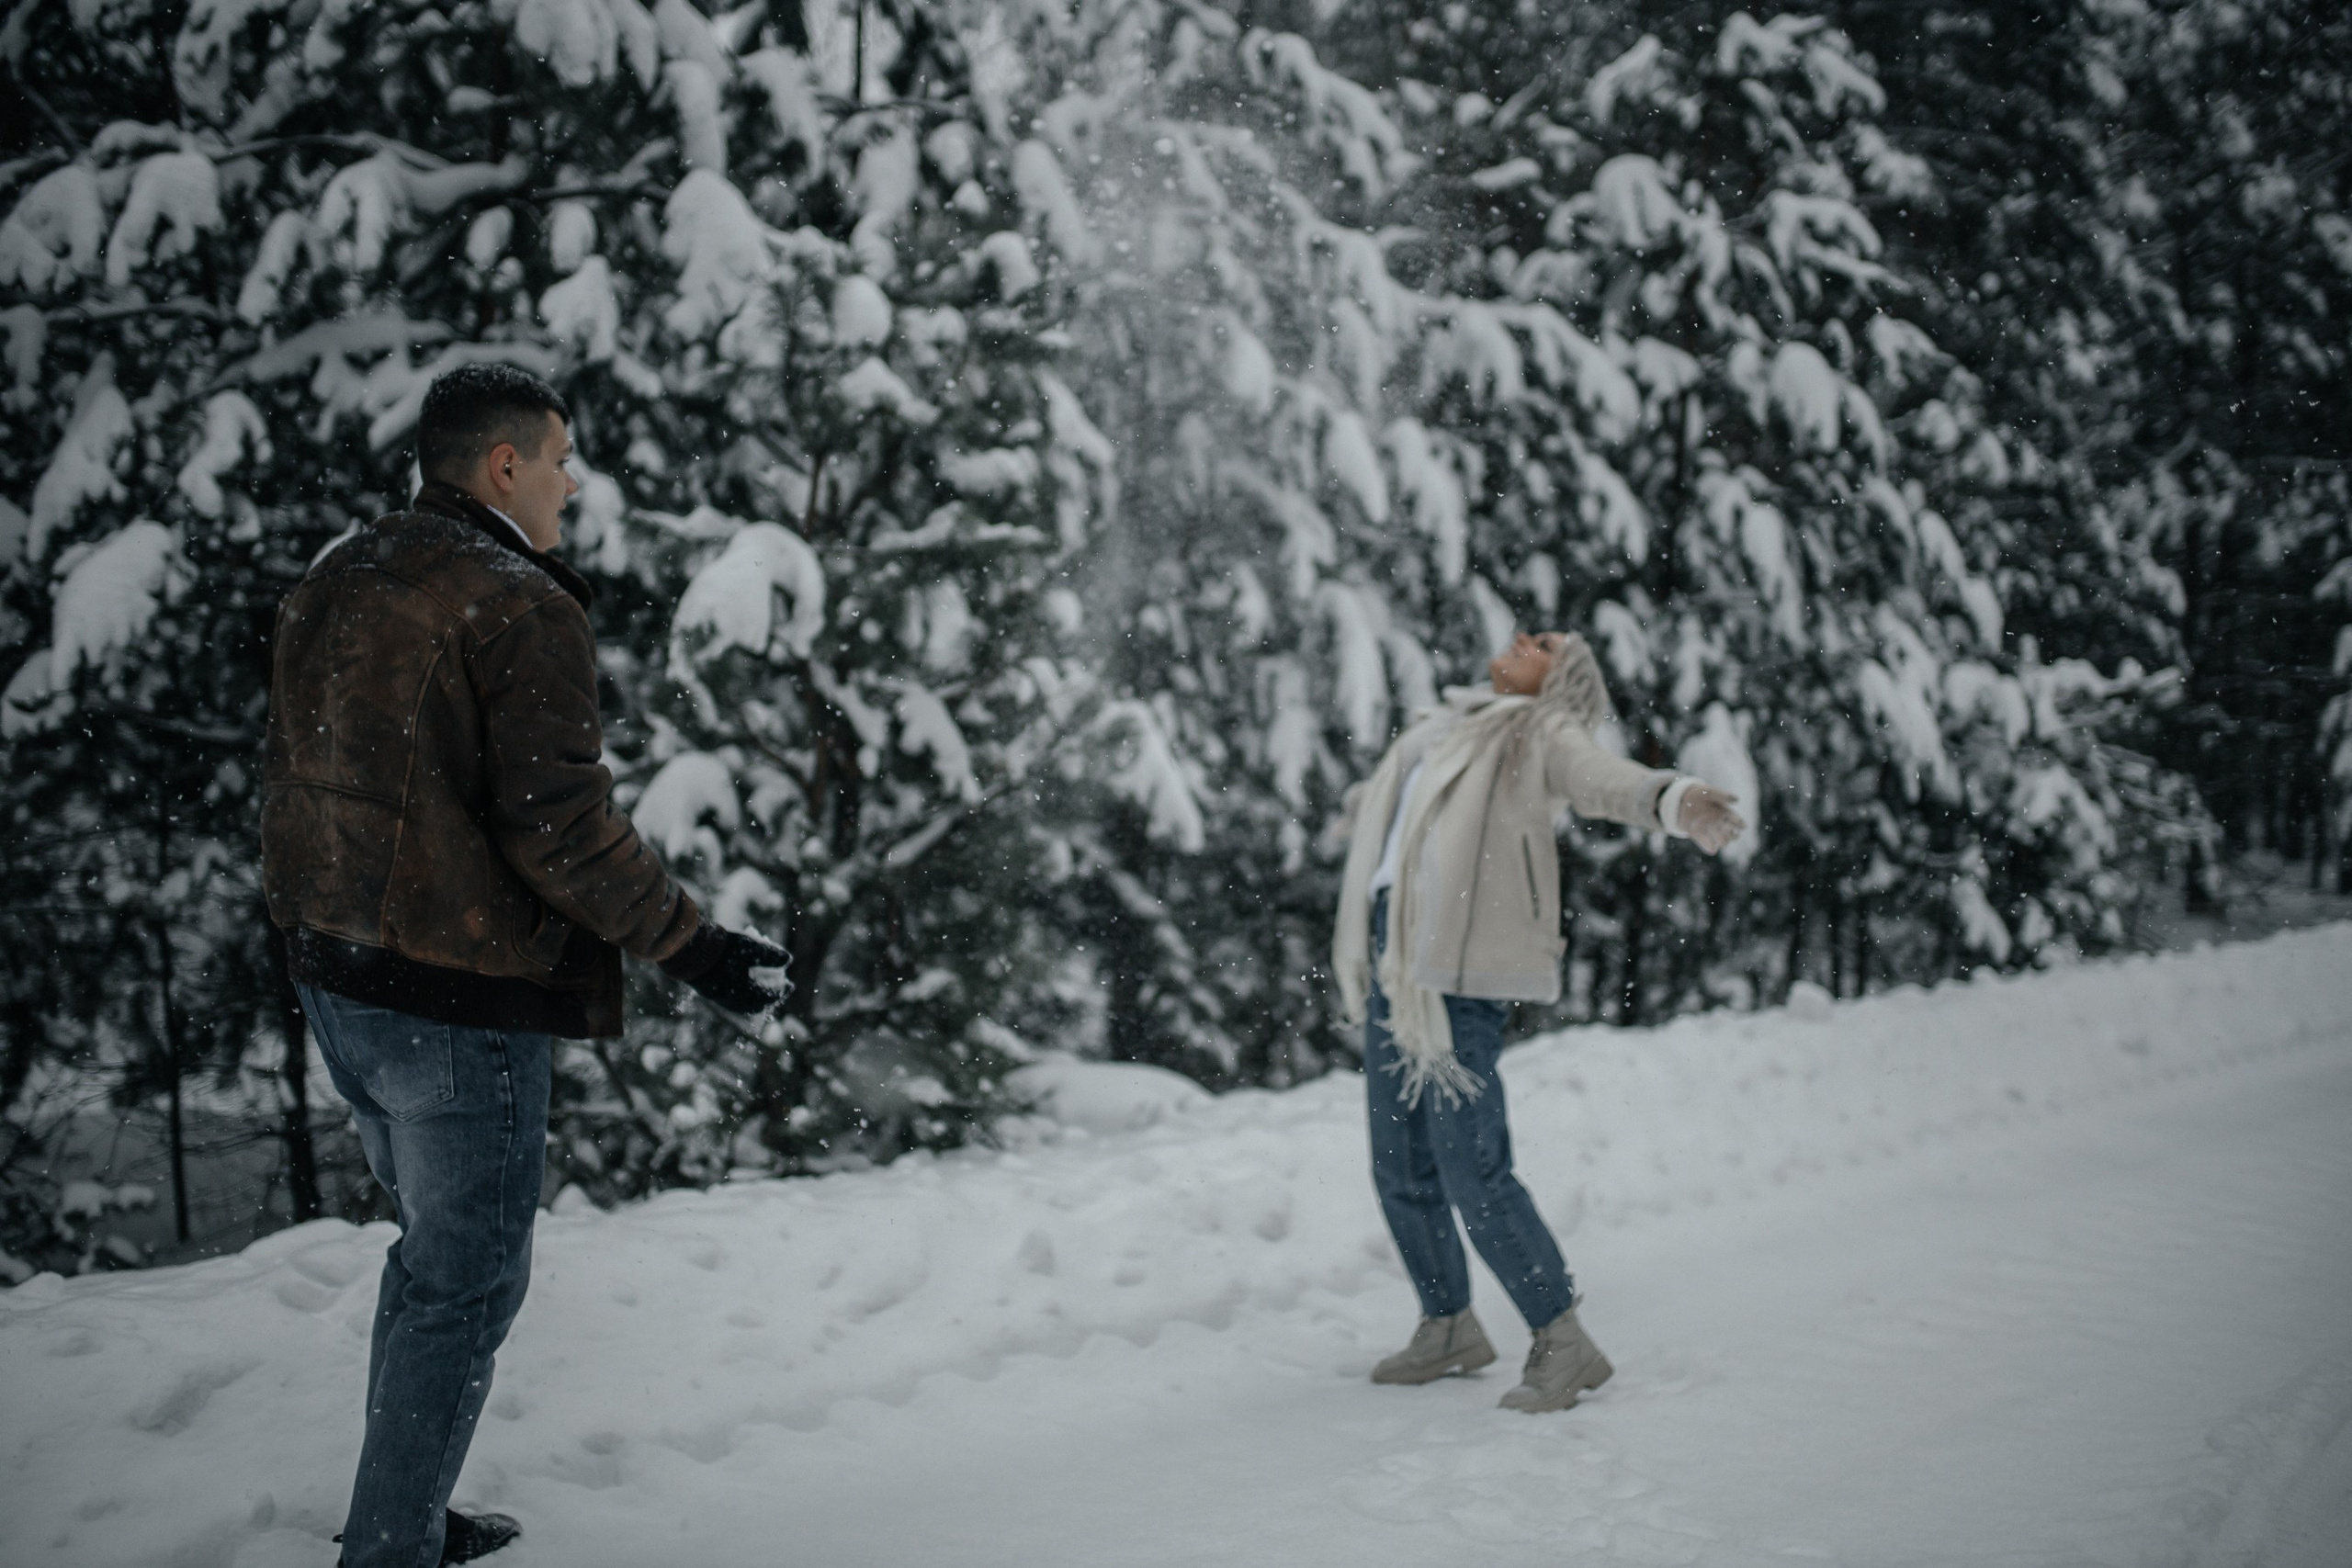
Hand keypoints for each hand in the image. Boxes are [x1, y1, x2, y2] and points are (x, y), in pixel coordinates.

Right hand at [660, 923, 792, 1016]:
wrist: (690, 951)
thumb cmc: (724, 950)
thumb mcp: (751, 948)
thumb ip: (771, 955)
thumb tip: (788, 960)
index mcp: (746, 993)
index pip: (769, 997)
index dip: (782, 991)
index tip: (789, 985)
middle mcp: (733, 1001)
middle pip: (755, 1005)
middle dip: (768, 997)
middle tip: (778, 988)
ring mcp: (719, 998)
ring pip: (741, 1005)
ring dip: (753, 998)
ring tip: (759, 988)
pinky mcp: (708, 992)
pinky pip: (728, 1000)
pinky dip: (739, 995)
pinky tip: (739, 983)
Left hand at [1676, 784, 1746, 854]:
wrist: (1680, 799)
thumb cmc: (1698, 794)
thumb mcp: (1710, 792)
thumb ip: (1722, 795)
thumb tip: (1737, 800)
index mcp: (1725, 813)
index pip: (1738, 822)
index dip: (1740, 823)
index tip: (1736, 820)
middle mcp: (1719, 823)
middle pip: (1733, 834)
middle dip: (1733, 835)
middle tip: (1726, 829)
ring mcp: (1710, 830)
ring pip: (1723, 841)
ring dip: (1723, 841)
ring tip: (1721, 838)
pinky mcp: (1698, 835)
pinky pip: (1707, 845)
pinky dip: (1710, 847)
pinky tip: (1712, 849)